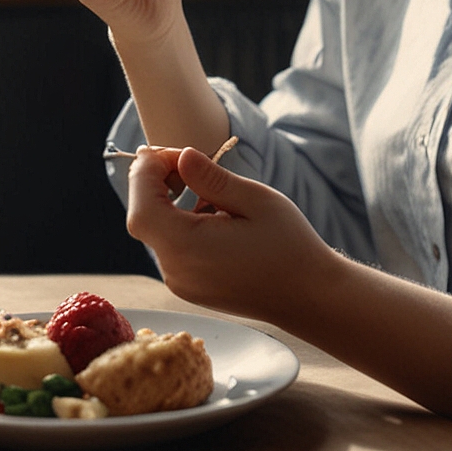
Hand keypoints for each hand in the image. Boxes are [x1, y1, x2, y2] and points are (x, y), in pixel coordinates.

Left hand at [125, 145, 336, 325]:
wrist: (309, 297)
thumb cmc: (290, 247)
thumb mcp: (256, 200)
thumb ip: (213, 179)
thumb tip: (182, 156)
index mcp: (188, 248)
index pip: (142, 206)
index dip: (148, 173)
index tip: (176, 153)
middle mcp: (176, 271)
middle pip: (145, 218)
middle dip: (157, 183)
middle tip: (190, 162)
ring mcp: (181, 283)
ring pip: (158, 231)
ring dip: (173, 204)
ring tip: (218, 197)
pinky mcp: (190, 288)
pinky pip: (173, 248)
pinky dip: (183, 224)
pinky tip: (219, 219)